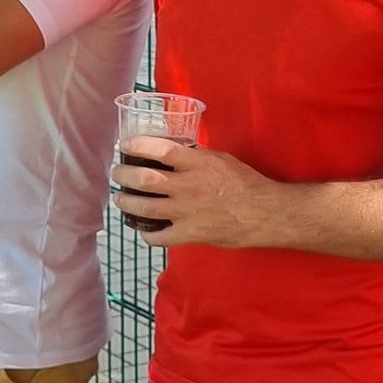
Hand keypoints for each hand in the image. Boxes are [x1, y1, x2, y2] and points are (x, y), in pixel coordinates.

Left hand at [112, 141, 278, 249]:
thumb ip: (196, 155)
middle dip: (123, 175)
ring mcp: (186, 212)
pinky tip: (143, 230)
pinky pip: (158, 237)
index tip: (126, 146)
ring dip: (126, 203)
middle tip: (118, 174)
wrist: (264, 214)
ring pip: (143, 208)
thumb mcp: (221, 159)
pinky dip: (146, 234)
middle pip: (143, 179)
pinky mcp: (189, 234)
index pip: (160, 150)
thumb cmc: (246, 183)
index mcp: (197, 163)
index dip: (137, 146)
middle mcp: (187, 186)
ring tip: (120, 199)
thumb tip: (174, 150)